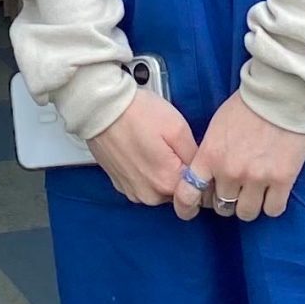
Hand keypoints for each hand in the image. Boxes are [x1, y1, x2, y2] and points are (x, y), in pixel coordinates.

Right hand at [85, 91, 199, 206]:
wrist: (100, 108)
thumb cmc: (137, 114)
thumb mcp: (177, 128)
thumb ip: (195, 156)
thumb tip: (204, 171)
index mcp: (168, 183)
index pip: (199, 191)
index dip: (202, 173)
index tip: (194, 156)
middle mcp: (150, 195)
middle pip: (179, 191)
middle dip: (181, 172)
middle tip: (173, 146)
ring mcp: (133, 191)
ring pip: (161, 189)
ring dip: (163, 172)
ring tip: (155, 146)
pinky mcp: (120, 184)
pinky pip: (143, 184)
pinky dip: (146, 171)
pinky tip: (142, 151)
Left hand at [177, 93, 304, 220]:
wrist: (280, 93)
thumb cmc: (247, 105)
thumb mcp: (217, 127)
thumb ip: (211, 154)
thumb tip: (210, 175)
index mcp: (210, 156)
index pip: (188, 194)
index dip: (187, 207)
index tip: (191, 210)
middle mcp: (230, 172)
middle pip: (222, 207)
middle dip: (227, 200)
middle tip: (235, 190)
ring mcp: (256, 178)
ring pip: (247, 213)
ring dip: (249, 205)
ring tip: (255, 193)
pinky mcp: (283, 180)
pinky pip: (273, 210)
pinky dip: (272, 205)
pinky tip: (273, 194)